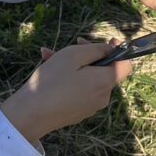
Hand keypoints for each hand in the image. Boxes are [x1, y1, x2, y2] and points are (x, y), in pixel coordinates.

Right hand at [0, 41, 131, 143]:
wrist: (29, 114)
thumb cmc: (52, 81)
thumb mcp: (74, 55)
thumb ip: (97, 49)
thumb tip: (112, 49)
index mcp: (105, 82)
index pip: (126, 65)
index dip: (119, 51)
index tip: (106, 40)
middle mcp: (102, 97)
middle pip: (104, 70)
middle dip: (88, 54)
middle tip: (72, 43)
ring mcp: (90, 107)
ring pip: (88, 78)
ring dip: (73, 64)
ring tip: (49, 55)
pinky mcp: (77, 112)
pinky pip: (78, 89)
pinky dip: (68, 78)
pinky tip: (48, 69)